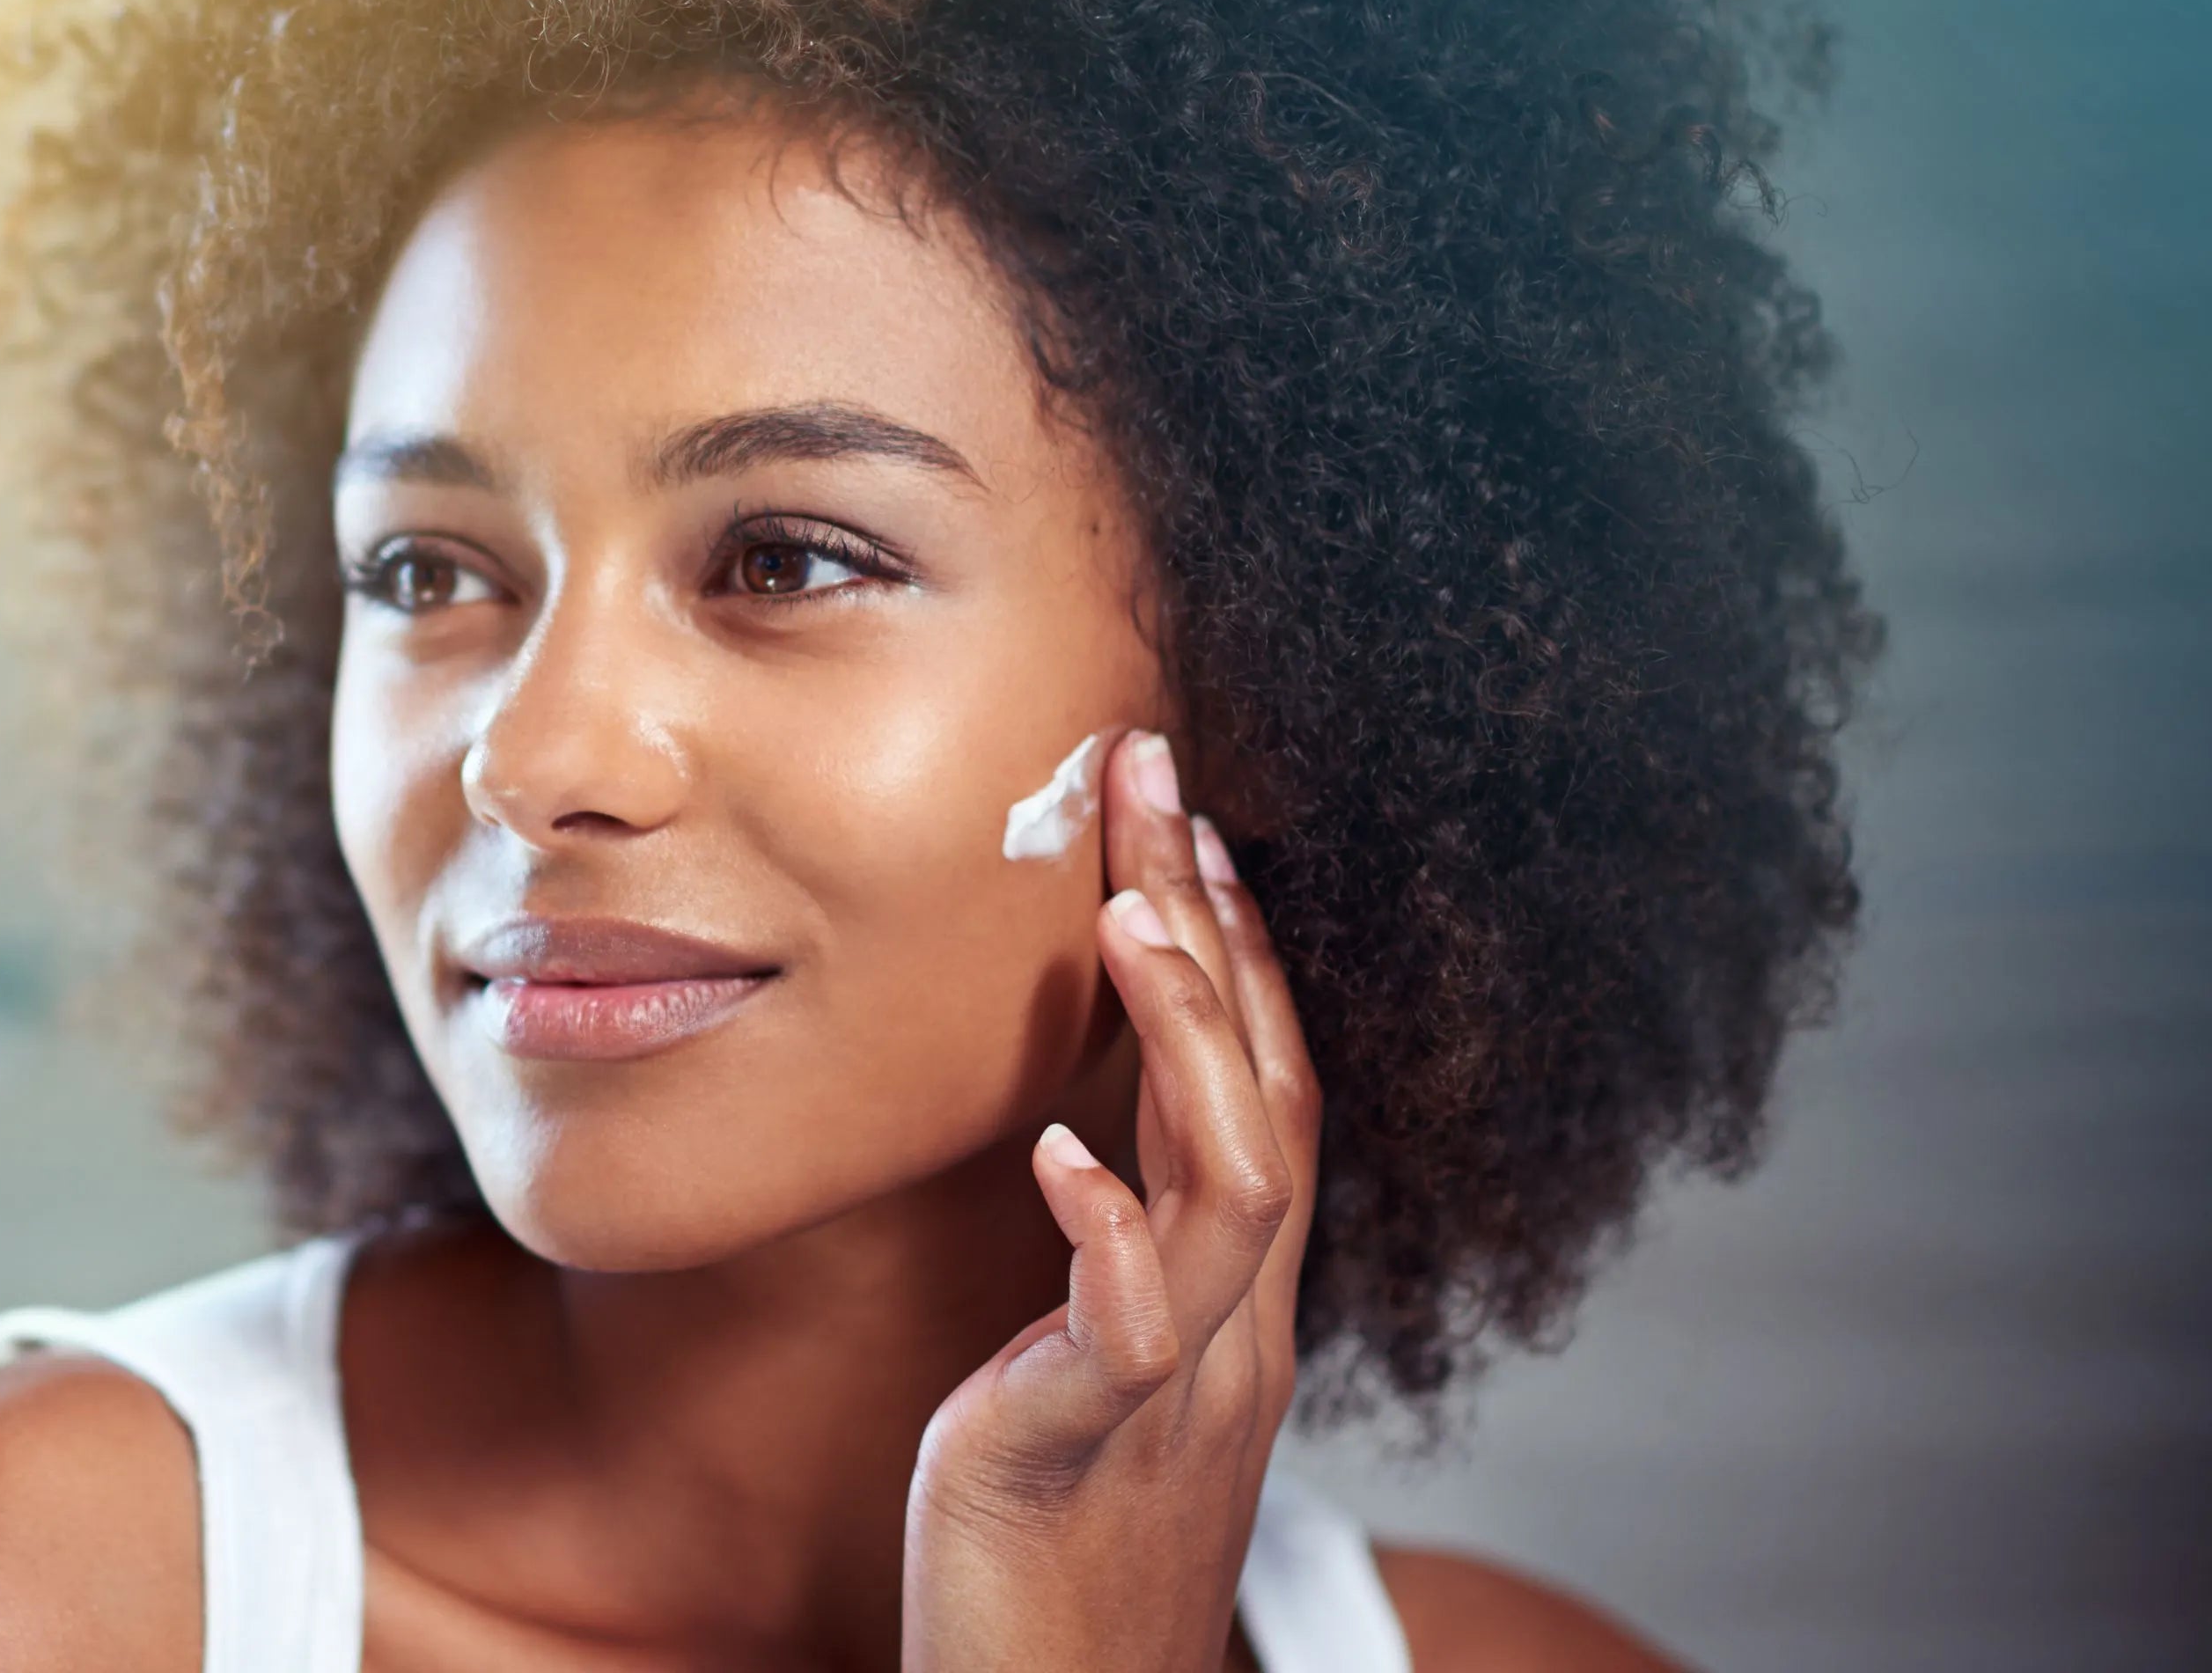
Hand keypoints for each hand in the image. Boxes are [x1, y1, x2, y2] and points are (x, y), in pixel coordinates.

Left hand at [900, 729, 1322, 1672]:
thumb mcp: (1098, 1376)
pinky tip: (1061, 1152)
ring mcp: (1175, 1391)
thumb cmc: (1060, 1548)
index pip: (1268, 1088)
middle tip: (1158, 779)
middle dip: (1217, 930)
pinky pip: (1123, 1332)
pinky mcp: (1082, 1453)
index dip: (1241, 949)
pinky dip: (1104, 1231)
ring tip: (1127, 916)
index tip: (1192, 819)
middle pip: (1264, 1095)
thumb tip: (1092, 1145)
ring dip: (1187, 1042)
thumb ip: (1119, 1263)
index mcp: (1234, 1301)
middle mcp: (1232, 1331)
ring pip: (1233, 1189)